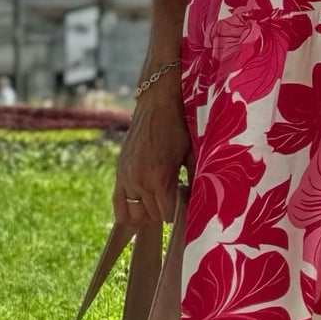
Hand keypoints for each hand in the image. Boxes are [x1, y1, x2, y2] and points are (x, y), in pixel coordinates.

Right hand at [113, 69, 191, 223]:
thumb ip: (195, 180)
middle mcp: (139, 180)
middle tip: (177, 195)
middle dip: (167, 209)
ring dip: (150, 211)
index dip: (181, 212)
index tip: (188, 202)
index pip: (169, 214)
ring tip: (162, 198)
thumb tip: (203, 203)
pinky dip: (129, 211)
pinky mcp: (119, 172)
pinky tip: (144, 205)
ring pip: (136, 213)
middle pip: (153, 215)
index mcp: (160, 177)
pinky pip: (118, 205)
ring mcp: (126, 177)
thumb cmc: (179, 127)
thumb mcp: (192, 154)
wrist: (157, 104)